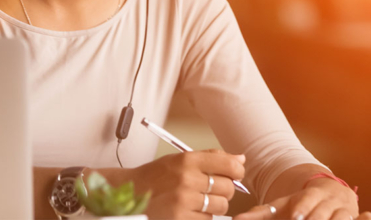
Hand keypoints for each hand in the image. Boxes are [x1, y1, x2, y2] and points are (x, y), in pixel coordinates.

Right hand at [130, 148, 245, 218]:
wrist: (130, 194)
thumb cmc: (155, 176)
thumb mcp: (179, 159)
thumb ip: (210, 157)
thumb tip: (241, 159)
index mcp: (186, 160)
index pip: (228, 164)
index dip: (236, 170)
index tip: (234, 173)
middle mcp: (186, 179)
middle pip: (228, 188)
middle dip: (224, 190)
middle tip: (211, 189)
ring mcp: (184, 201)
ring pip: (221, 206)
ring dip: (215, 206)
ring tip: (199, 201)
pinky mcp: (181, 219)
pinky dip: (202, 217)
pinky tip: (189, 210)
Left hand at [234, 177, 364, 219]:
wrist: (334, 192)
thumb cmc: (303, 203)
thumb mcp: (283, 205)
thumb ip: (261, 213)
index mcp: (310, 195)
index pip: (306, 200)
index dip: (302, 208)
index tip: (295, 216)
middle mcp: (327, 201)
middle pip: (322, 212)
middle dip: (315, 218)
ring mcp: (343, 211)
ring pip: (340, 218)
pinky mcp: (353, 218)